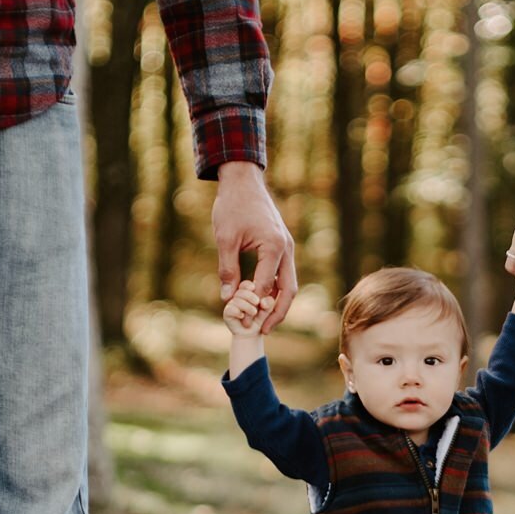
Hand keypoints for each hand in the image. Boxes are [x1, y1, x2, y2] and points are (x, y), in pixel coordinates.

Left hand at [213, 162, 295, 333]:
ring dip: (278, 305)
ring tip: (264, 323)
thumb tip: (227, 298)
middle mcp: (286, 249)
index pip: (266, 286)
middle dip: (276, 314)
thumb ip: (227, 269)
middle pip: (288, 291)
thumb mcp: (225, 239)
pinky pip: (284, 274)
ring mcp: (287, 248)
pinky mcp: (282, 246)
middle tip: (263, 331)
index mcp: (274, 247)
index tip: (242, 321)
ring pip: (289, 284)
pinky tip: (263, 302)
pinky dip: (276, 291)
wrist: (243, 181)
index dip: (253, 306)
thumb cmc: (233, 206)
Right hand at [223, 280, 273, 336]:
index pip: (247, 283)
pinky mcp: (227, 312)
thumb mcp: (268, 309)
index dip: (249, 285)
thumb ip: (268, 302)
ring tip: (253, 312)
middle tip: (256, 303)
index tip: (254, 289)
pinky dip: (238, 312)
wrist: (252, 333)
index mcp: (249, 290)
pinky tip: (241, 316)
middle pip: (242, 286)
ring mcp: (231, 302)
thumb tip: (262, 303)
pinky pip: (230, 308)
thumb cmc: (261, 318)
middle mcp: (239, 294)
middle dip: (250, 295)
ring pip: (237, 297)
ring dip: (247, 306)